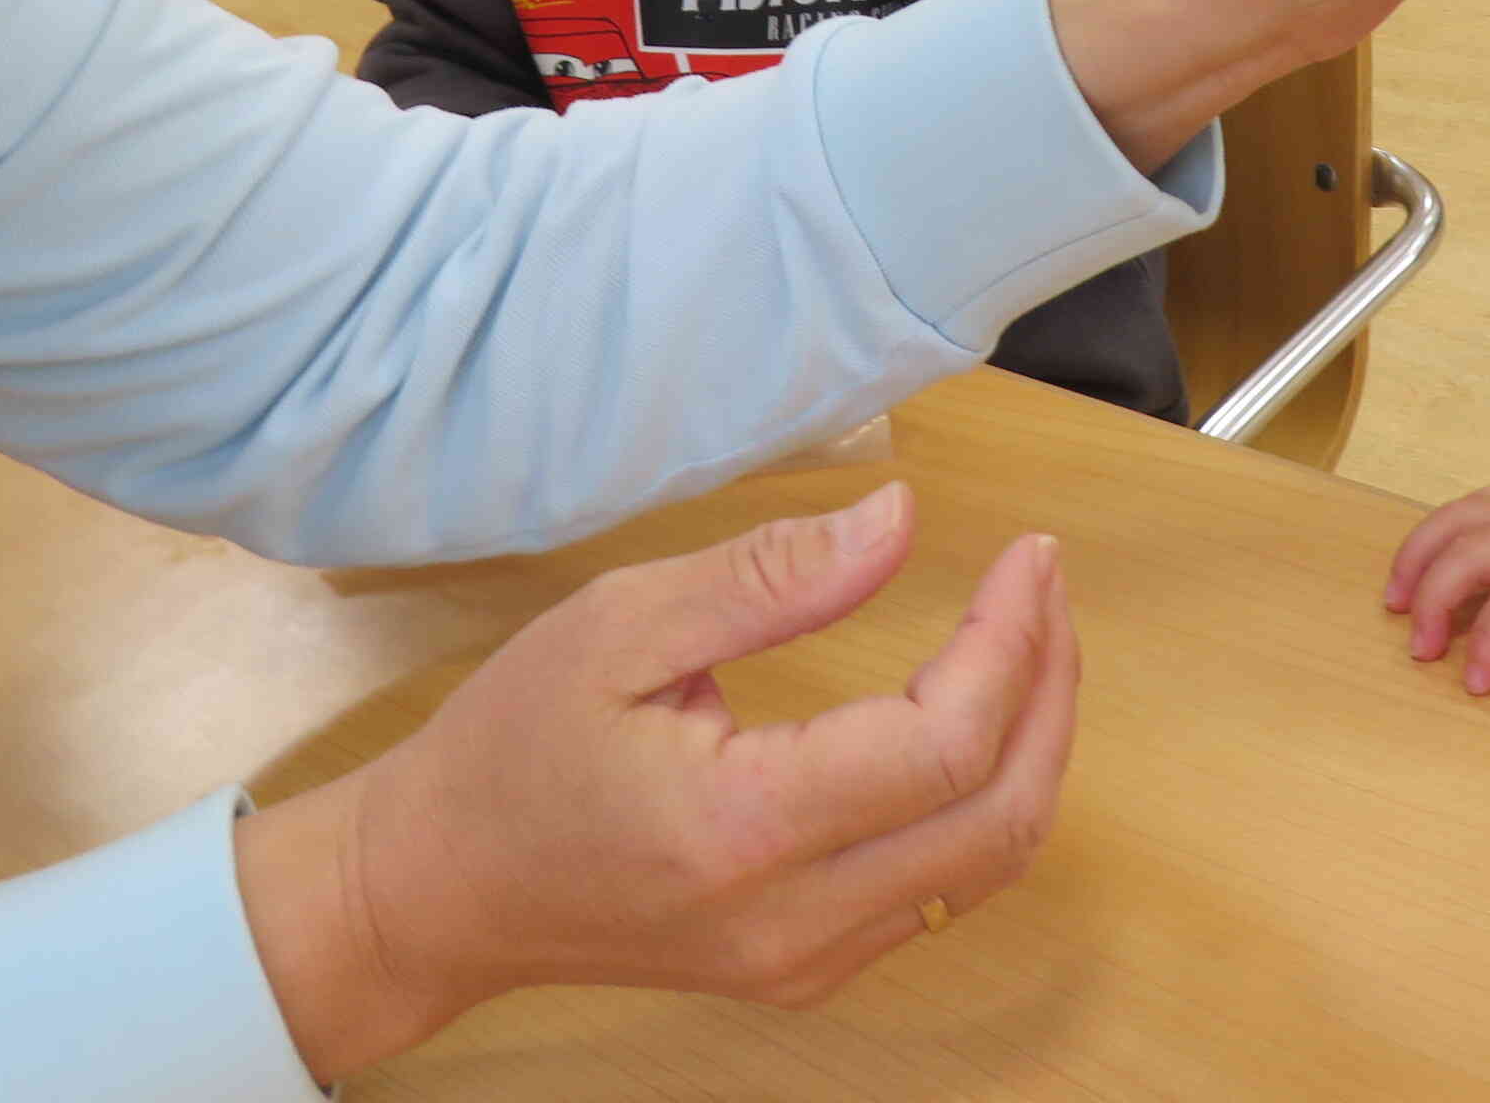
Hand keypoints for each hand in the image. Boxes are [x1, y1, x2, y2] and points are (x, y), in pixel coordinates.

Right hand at [236, 485, 1072, 1078]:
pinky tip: (978, 715)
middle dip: (1050, 689)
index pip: (944, 745)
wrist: (440, 888)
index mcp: (742, 827)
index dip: (1011, 642)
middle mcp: (790, 919)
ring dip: (1034, 746)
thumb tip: (900, 520)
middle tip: (1046, 586)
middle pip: (999, 820)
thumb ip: (771, 576)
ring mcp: (804, 961)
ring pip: (986, 867)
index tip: (1026, 554)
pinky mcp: (805, 969)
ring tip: (1031, 636)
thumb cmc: (513, 746)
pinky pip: (942, 891)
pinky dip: (988, 799)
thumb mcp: (621, 625)